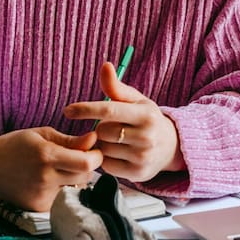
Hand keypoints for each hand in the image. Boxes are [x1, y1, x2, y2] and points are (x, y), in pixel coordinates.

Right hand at [0, 127, 100, 211]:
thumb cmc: (13, 146)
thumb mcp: (41, 135)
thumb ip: (70, 140)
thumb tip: (94, 139)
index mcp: (46, 155)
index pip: (87, 163)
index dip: (96, 157)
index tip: (94, 151)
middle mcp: (45, 178)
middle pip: (86, 177)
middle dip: (87, 166)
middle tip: (78, 158)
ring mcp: (41, 196)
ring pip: (76, 188)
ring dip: (75, 178)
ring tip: (59, 169)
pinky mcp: (38, 208)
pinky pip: (62, 198)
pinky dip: (61, 189)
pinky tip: (47, 181)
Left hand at [63, 61, 185, 183]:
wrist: (171, 147)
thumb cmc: (146, 119)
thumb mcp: (135, 100)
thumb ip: (116, 86)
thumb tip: (105, 65)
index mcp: (146, 115)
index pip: (109, 110)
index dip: (86, 109)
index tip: (68, 110)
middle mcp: (146, 137)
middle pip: (103, 131)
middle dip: (100, 128)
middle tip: (111, 127)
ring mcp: (142, 157)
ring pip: (104, 149)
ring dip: (103, 144)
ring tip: (117, 140)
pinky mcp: (137, 174)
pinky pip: (107, 166)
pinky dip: (106, 159)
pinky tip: (118, 153)